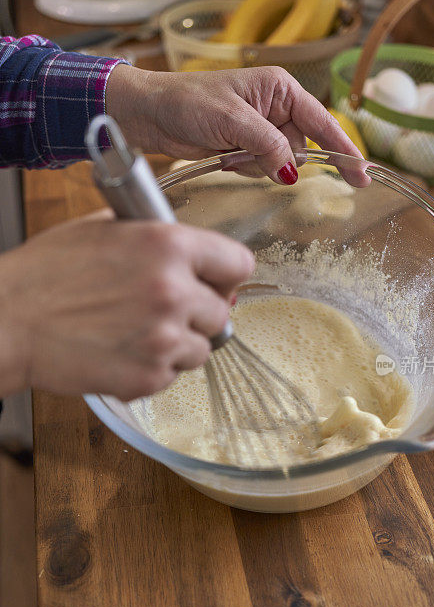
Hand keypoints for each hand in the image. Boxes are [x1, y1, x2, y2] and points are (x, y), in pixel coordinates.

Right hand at [0, 213, 253, 399]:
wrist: (9, 321)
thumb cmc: (46, 274)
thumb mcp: (104, 228)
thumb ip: (156, 236)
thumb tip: (190, 249)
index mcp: (168, 246)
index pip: (239, 263)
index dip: (225, 273)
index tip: (216, 281)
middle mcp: (174, 292)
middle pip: (222, 311)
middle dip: (198, 311)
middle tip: (163, 309)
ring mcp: (164, 340)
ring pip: (202, 348)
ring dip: (179, 342)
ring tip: (137, 331)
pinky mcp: (150, 378)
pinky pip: (173, 374)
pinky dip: (155, 366)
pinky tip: (123, 349)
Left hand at [106, 65, 369, 185]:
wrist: (150, 114)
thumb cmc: (187, 102)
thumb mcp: (232, 120)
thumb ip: (267, 145)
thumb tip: (291, 172)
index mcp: (281, 89)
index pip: (323, 123)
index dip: (344, 150)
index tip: (362, 176)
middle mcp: (276, 108)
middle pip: (300, 148)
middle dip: (276, 159)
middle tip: (241, 152)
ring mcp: (261, 129)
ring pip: (280, 163)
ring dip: (255, 165)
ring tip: (225, 150)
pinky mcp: (246, 147)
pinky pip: (260, 169)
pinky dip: (244, 169)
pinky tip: (221, 156)